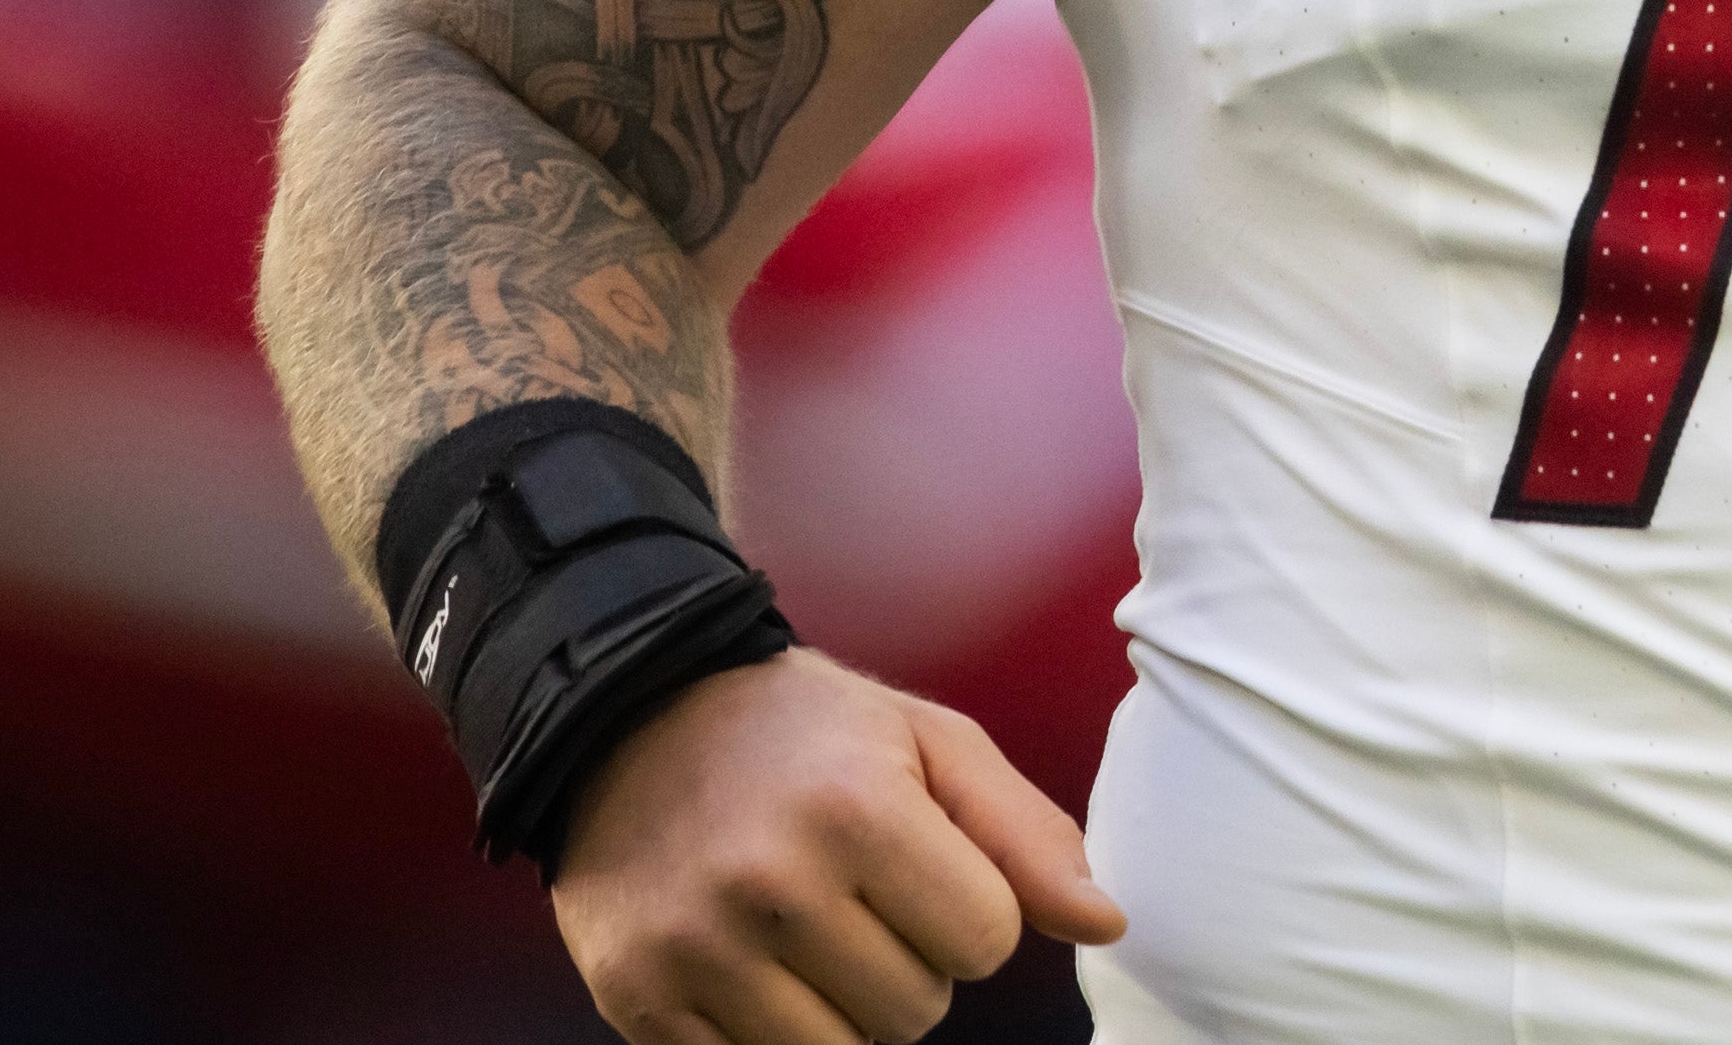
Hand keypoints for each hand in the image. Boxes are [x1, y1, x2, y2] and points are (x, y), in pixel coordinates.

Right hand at [551, 652, 1126, 1043]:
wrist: (624, 719)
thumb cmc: (802, 733)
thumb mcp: (927, 742)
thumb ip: (1025, 834)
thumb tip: (1107, 924)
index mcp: (858, 810)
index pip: (987, 943)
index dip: (971, 913)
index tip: (925, 870)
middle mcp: (772, 883)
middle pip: (918, 1011)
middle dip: (910, 964)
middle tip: (857, 898)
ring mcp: (697, 950)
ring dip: (845, 1011)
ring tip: (806, 932)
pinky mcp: (641, 1002)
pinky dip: (771, 1032)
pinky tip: (751, 965)